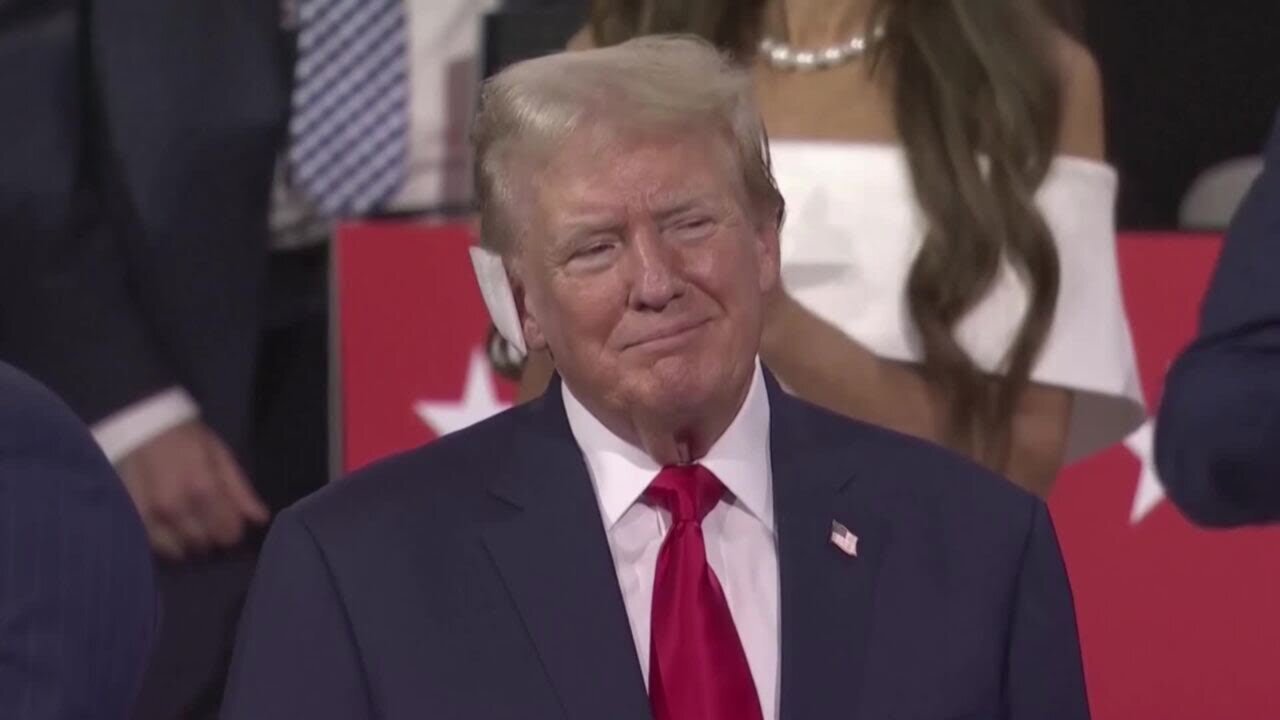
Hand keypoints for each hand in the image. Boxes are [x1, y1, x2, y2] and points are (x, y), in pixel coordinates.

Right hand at [118, 420, 269, 559]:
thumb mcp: (219, 455)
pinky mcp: (130, 518)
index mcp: (203, 489)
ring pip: (178, 549)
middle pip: (203, 542)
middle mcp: (176, 507)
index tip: (231, 524)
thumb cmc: (185, 436)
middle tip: (208, 521)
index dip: (232, 531)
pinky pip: (153, 545)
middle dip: (210, 535)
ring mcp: (150, 515)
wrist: (138, 422)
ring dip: (187, 542)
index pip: (226, 531)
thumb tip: (260, 519)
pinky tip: (168, 529)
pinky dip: (165, 542)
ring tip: (188, 525)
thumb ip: (239, 489)